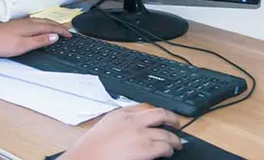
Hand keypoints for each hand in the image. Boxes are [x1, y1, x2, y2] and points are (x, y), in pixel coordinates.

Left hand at [0, 18, 72, 57]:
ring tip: (55, 29)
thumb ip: (39, 40)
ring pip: (39, 21)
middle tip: (66, 31)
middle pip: (46, 22)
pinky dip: (41, 25)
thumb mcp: (23, 45)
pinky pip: (33, 23)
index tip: (70, 35)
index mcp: (30, 26)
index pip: (51, 27)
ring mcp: (19, 23)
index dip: (62, 31)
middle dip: (58, 26)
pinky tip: (37, 28)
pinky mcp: (14, 26)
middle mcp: (26, 22)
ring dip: (50, 24)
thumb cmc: (0, 43)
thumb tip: (54, 36)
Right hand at [61, 107, 181, 159]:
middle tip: (176, 124)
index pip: (144, 109)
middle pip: (160, 113)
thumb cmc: (90, 149)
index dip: (155, 115)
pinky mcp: (146, 149)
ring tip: (176, 143)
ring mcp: (140, 134)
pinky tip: (169, 152)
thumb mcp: (103, 128)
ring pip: (166, 132)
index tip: (159, 118)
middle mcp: (132, 121)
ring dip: (174, 138)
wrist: (87, 158)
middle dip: (172, 118)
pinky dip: (169, 149)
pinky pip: (165, 147)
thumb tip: (131, 130)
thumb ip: (119, 125)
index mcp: (120, 114)